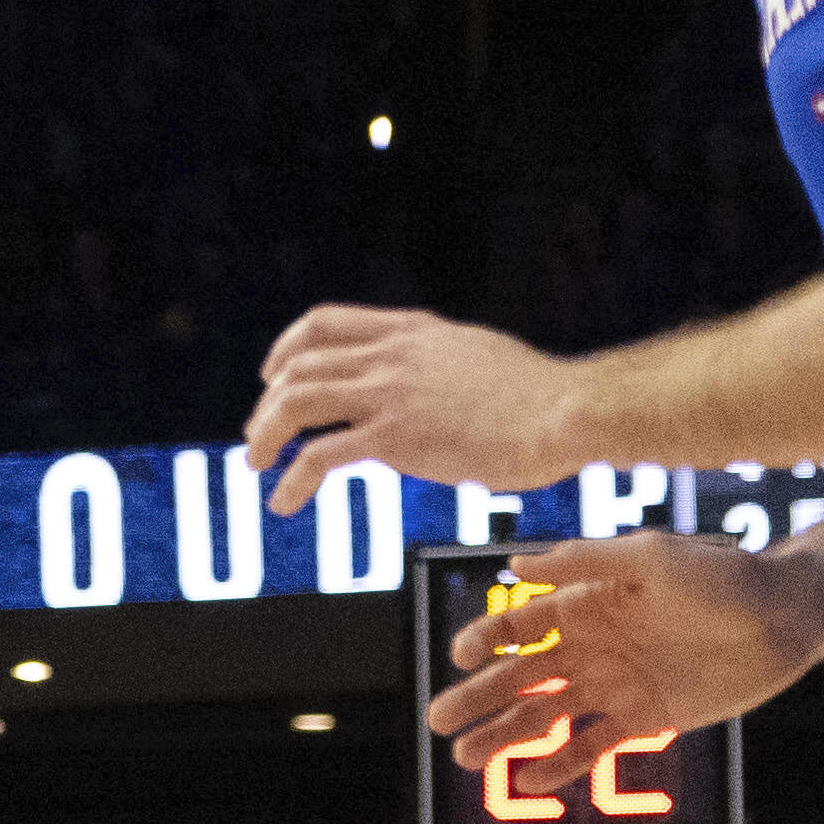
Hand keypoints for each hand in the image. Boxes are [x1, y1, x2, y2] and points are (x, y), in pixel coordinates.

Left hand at [243, 305, 600, 511]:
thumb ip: (437, 363)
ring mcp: (391, 393)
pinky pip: (320, 457)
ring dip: (264, 434)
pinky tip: (285, 501)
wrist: (566, 413)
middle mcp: (392, 355)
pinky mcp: (396, 438)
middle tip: (260, 436)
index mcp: (411, 331)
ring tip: (256, 464)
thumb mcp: (476, 356)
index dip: (287, 348)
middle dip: (268, 403)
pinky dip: (291, 480)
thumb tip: (426, 384)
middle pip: (299, 366)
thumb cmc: (539, 396)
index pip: (324, 323)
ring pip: (296, 402)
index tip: (272, 374)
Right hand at [416, 535, 823, 763]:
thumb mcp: (652, 556)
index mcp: (585, 603)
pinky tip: (530, 778)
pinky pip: (591, 746)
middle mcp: (592, 645)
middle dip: (476, 698)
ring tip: (467, 757)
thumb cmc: (723, 575)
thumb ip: (585, 561)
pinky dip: (560, 764)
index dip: (484, 639)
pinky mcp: (644, 719)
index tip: (461, 656)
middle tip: (439, 720)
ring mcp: (615, 684)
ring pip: (545, 716)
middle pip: (519, 676)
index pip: (519, 623)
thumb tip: (517, 563)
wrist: (785, 616)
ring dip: (505, 736)